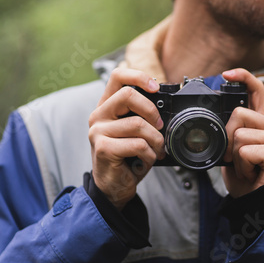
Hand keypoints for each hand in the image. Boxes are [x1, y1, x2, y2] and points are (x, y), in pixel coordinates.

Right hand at [88, 68, 164, 209]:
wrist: (114, 186)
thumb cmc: (127, 158)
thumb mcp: (134, 132)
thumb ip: (141, 116)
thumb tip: (165, 107)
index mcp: (107, 106)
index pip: (117, 76)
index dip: (138, 76)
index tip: (156, 86)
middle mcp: (98, 115)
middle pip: (128, 95)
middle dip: (152, 112)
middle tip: (159, 127)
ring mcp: (98, 131)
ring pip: (138, 124)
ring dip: (155, 140)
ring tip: (156, 150)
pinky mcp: (103, 148)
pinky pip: (138, 144)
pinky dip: (150, 154)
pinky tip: (146, 160)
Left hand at [221, 68, 263, 197]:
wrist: (257, 200)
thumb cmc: (246, 175)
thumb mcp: (233, 149)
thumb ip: (231, 131)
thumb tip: (212, 120)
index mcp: (262, 122)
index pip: (257, 90)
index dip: (243, 77)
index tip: (226, 74)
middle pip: (239, 114)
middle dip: (228, 138)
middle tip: (236, 158)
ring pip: (239, 135)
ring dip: (235, 157)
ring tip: (245, 167)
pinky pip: (245, 151)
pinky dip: (241, 166)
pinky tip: (251, 172)